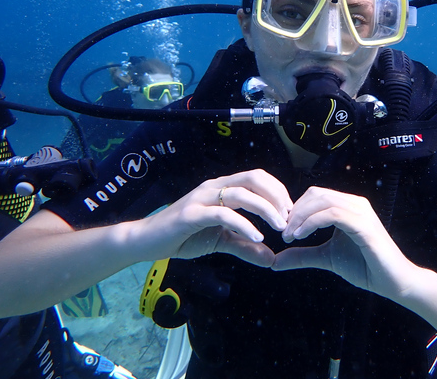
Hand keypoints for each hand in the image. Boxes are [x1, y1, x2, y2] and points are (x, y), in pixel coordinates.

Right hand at [133, 169, 291, 266]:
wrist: (146, 242)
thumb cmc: (183, 237)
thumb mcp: (221, 242)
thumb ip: (246, 247)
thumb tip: (272, 259)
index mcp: (222, 188)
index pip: (257, 177)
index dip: (278, 191)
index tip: (290, 213)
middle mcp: (213, 187)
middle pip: (254, 178)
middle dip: (277, 196)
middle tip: (289, 219)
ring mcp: (202, 198)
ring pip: (241, 193)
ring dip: (266, 209)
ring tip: (279, 227)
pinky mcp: (191, 214)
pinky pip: (223, 214)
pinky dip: (243, 225)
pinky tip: (257, 237)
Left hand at [271, 186, 417, 299]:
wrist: (393, 282)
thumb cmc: (366, 267)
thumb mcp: (327, 258)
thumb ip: (303, 256)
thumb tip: (275, 261)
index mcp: (348, 206)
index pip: (315, 195)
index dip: (295, 209)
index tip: (283, 230)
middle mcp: (355, 203)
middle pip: (316, 194)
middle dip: (295, 211)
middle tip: (283, 233)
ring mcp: (361, 212)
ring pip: (322, 201)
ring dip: (300, 217)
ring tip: (289, 235)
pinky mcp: (364, 225)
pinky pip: (332, 215)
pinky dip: (312, 223)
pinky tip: (301, 236)